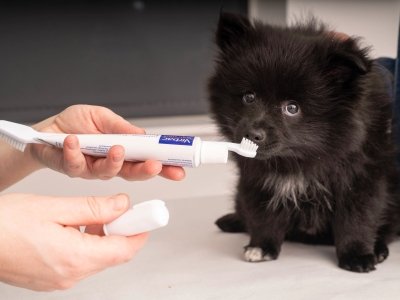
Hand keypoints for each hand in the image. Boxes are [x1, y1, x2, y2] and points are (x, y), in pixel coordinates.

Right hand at [0, 193, 146, 290]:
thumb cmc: (4, 224)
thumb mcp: (55, 207)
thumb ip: (94, 208)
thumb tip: (122, 205)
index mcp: (75, 257)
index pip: (125, 248)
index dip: (140, 230)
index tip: (147, 215)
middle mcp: (70, 274)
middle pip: (114, 253)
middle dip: (123, 230)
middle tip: (121, 209)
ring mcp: (60, 279)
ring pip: (98, 257)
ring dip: (105, 236)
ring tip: (94, 214)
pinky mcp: (51, 278)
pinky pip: (81, 261)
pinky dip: (88, 244)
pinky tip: (78, 227)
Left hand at [28, 105, 184, 180]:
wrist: (47, 130)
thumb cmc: (76, 123)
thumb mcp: (101, 116)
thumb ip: (121, 127)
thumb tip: (142, 135)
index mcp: (122, 151)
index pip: (146, 161)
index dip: (164, 167)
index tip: (179, 169)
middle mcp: (109, 163)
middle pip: (132, 172)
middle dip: (145, 171)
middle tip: (155, 165)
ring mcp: (90, 169)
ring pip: (107, 172)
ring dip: (114, 161)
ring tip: (117, 148)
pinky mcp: (70, 168)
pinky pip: (74, 164)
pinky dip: (75, 151)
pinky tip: (74, 140)